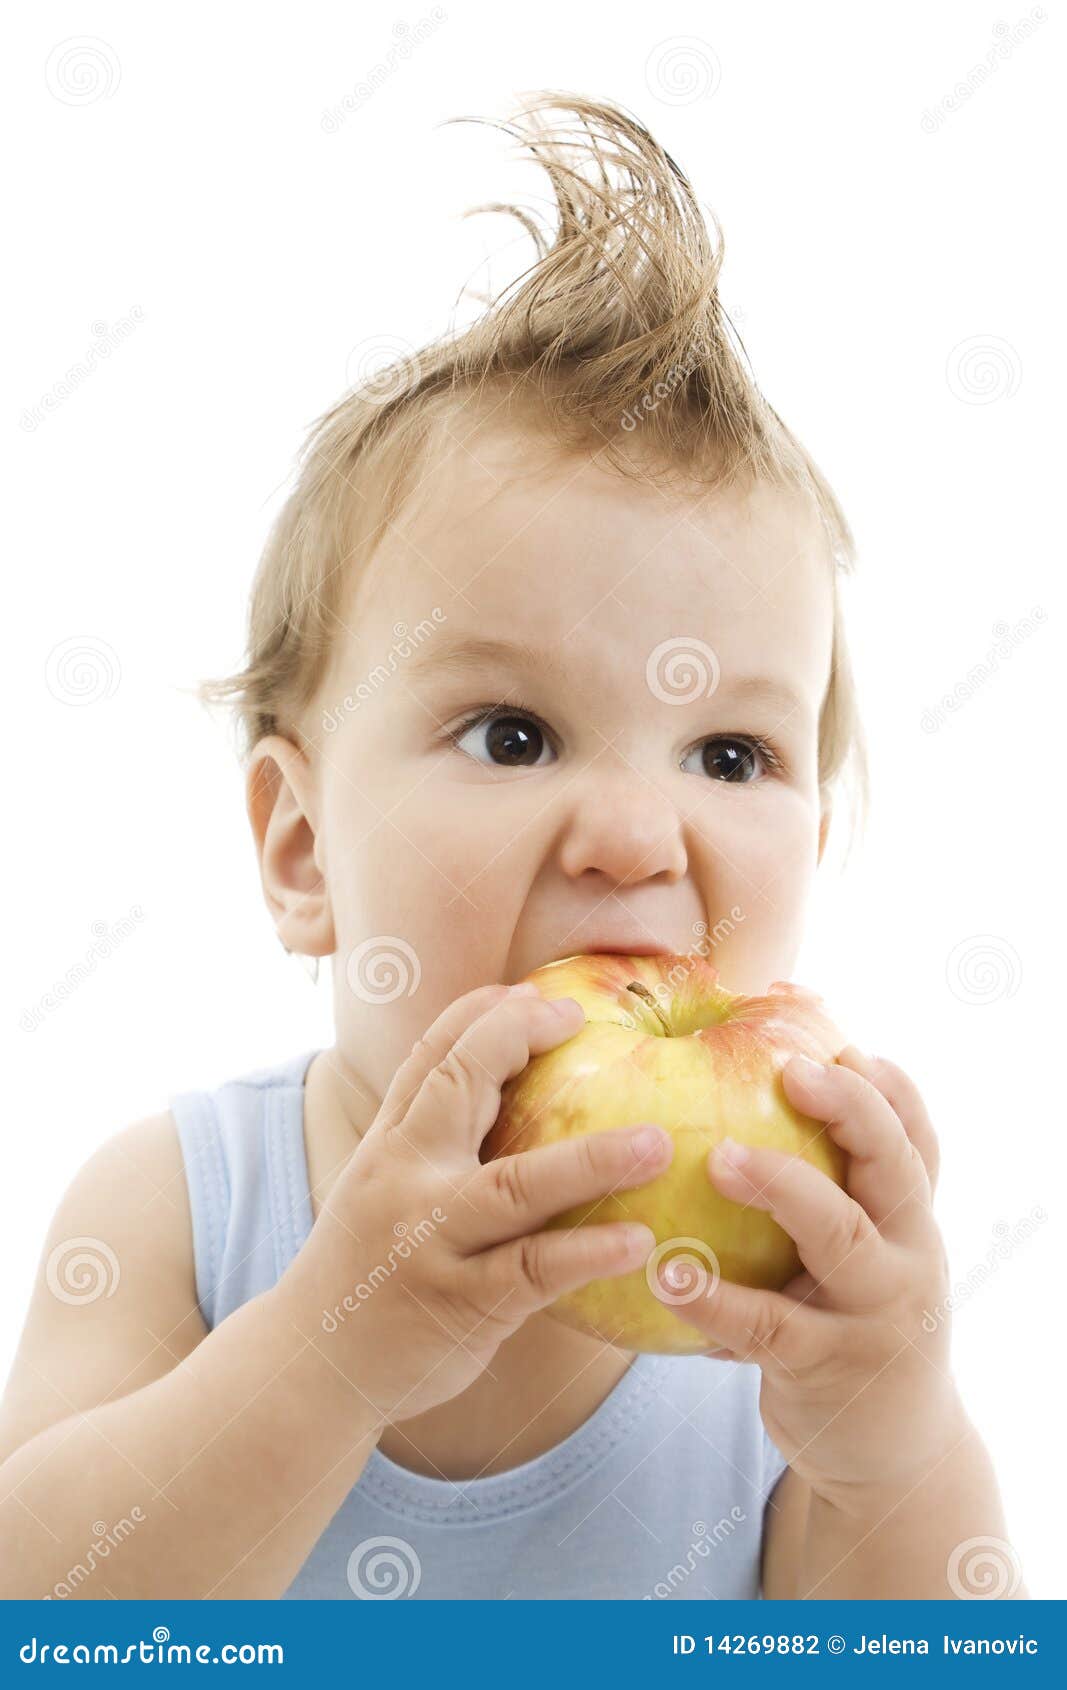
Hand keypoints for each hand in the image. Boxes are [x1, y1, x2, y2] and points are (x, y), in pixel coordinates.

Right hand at [275, 982, 668, 1424]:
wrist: (310, 1367)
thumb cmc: (367, 1267)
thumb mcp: (379, 1186)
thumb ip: (429, 1137)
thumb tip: (504, 1079)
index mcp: (388, 1146)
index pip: (428, 1057)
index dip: (479, 1014)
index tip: (530, 990)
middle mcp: (404, 1181)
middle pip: (458, 1088)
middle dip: (516, 1040)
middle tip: (582, 1019)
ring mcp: (432, 1243)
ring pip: (515, 1186)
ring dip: (591, 1159)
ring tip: (659, 1143)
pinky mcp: (462, 1305)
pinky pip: (535, 1270)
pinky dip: (588, 1253)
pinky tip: (639, 1241)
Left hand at [651, 1046, 964, 1503]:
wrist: (892, 1451)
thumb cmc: (855, 1321)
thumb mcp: (866, 1254)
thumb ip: (835, 1187)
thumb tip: (766, 1084)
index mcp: (913, 1218)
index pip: (917, 1136)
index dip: (887, 1085)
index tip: (841, 1037)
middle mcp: (910, 1255)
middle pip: (896, 1166)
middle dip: (851, 1112)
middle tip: (792, 1072)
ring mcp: (876, 1313)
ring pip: (840, 1236)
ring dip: (781, 1187)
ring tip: (718, 1156)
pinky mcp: (828, 1366)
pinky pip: (768, 1324)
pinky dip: (715, 1298)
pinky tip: (667, 1274)